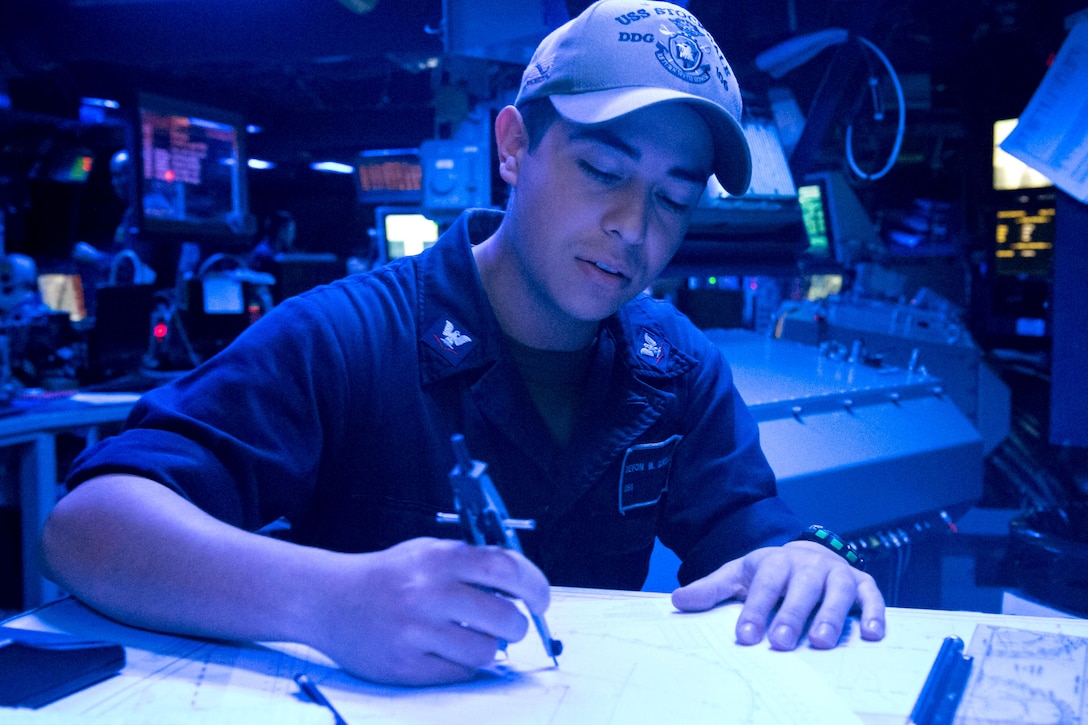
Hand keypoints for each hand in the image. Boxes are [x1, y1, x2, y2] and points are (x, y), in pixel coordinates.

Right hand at [305, 537, 550, 685]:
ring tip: (472, 637)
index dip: (534, 585)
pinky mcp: (404, 666)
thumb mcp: (427, 552)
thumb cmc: (387, 576)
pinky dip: (461, 664)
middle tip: (509, 624)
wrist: (328, 599)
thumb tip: (524, 583)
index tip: (541, 599)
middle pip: (504, 617)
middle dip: (516, 625)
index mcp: (439, 559)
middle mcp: (428, 593)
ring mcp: (416, 632)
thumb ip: (470, 562)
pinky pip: (459, 673)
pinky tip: (445, 650)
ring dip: (490, 648)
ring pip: (487, 651)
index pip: (506, 568)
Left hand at [670, 541, 884, 649]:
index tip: (745, 635)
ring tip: (820, 643)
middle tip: (782, 643)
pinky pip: (872, 597)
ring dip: (831, 617)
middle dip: (791, 615)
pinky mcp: (863, 584)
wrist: (809, 554)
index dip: (755, 609)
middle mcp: (809, 566)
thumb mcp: (739, 575)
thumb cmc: (772, 573)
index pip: (765, 584)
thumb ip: (711, 589)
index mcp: (776, 562)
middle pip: (801, 589)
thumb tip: (676, 601)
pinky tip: (872, 635)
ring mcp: (837, 574)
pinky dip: (875, 614)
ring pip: (837, 594)